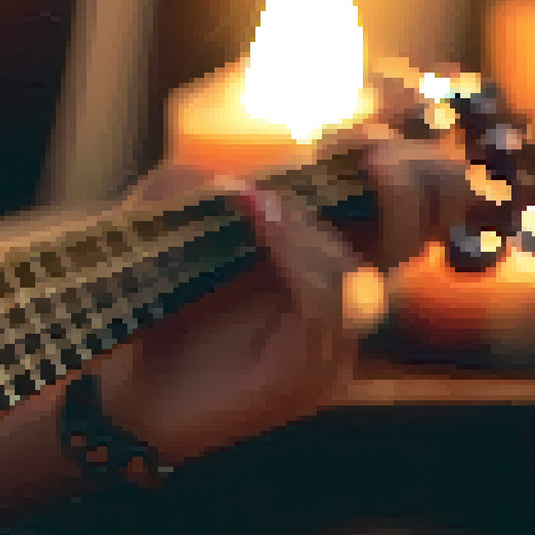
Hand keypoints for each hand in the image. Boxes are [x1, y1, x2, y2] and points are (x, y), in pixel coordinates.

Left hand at [93, 129, 470, 464]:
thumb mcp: (169, 239)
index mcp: (326, 268)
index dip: (404, 169)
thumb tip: (231, 170)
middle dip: (406, 189)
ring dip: (318, 227)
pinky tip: (261, 220)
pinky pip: (323, 310)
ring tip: (263, 199)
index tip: (358, 136)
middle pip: (411, 242)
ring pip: (360, 278)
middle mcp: (340, 309)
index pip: (402, 214)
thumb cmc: (154, 318)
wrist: (123, 398)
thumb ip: (196, 191)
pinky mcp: (303, 380)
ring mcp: (328, 350)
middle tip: (364, 150)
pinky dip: (297, 259)